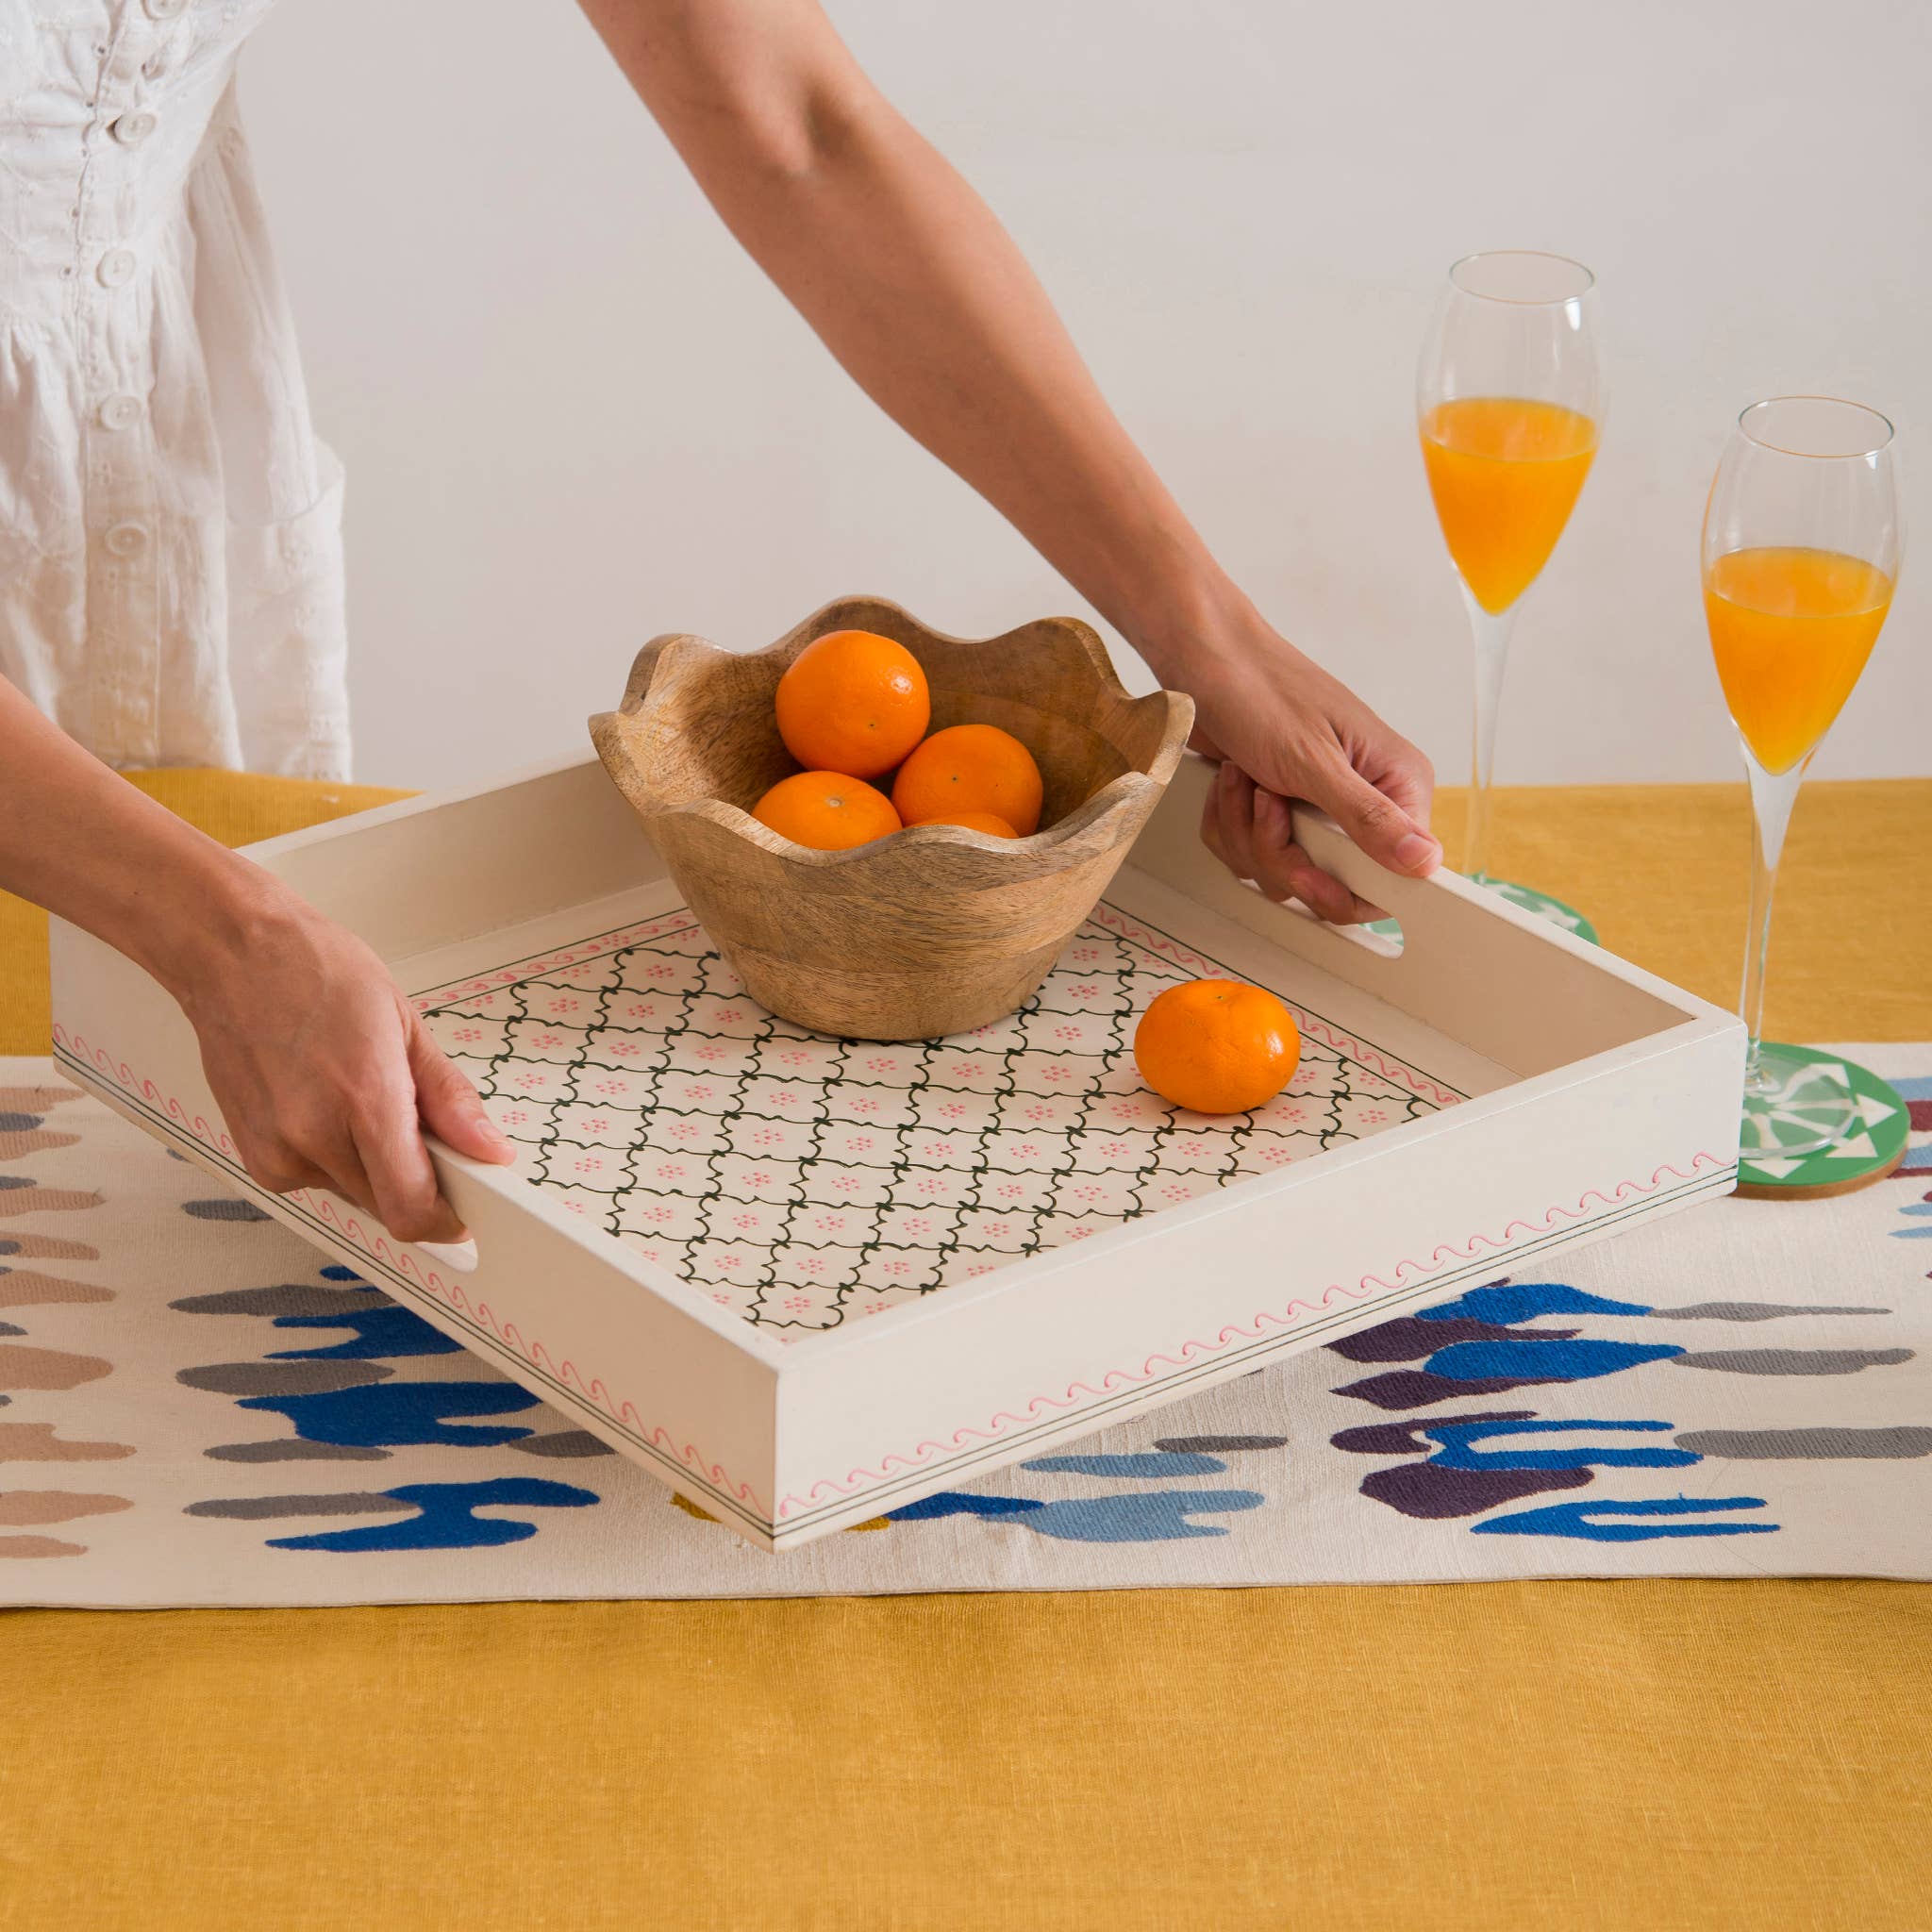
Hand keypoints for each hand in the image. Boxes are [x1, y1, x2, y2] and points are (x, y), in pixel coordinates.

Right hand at [171, 878, 515, 1246]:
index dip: (444, 1221)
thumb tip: (489, 1150)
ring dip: (372, 1168)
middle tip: (418, 1129)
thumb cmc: (315, 971)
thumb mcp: (405, 1024)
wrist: (232, 953)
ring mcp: (275, 1152)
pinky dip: (336, 1158)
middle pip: (386, 1207)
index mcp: (362, 1101)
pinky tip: (326, 1105)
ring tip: (360, 1098)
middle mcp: (313, 1138)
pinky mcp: (254, 1157)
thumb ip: (450, 1099)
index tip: (465, 1211)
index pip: (410, 1208)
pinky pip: (316, 1181)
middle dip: (415, 1183)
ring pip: (353, 1195)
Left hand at [1170, 613, 1440, 923]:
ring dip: (1245, 832)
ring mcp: (1317, 811)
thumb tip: (1426, 861)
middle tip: (1266, 803)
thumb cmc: (1261, 691)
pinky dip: (1228, 824)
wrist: (1204, 662)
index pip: (1396, 876)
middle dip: (1279, 852)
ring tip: (1246, 778)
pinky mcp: (1276, 815)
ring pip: (1282, 874)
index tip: (1307, 871)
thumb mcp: (1315, 760)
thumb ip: (1369, 817)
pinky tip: (1231, 783)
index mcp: (1396, 784)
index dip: (1345, 888)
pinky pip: (1249, 856)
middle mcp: (1364, 801)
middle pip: (1330, 884)